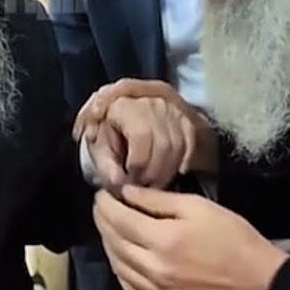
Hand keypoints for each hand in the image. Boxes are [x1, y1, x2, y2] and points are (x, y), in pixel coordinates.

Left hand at [76, 79, 217, 185]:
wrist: (121, 125)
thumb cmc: (109, 138)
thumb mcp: (100, 151)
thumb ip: (107, 167)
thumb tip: (119, 182)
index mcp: (123, 106)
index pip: (141, 135)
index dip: (139, 162)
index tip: (132, 180)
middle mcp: (150, 103)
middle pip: (162, 142)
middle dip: (154, 172)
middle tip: (144, 187)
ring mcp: (169, 109)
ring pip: (178, 144)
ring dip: (168, 170)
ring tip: (154, 182)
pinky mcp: (183, 119)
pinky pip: (190, 142)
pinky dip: (184, 160)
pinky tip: (174, 172)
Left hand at [92, 185, 289, 289]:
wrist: (258, 282)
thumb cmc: (233, 238)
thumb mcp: (198, 206)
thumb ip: (158, 199)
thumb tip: (128, 192)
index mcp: (162, 239)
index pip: (118, 218)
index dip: (106, 203)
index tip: (103, 192)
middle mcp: (152, 268)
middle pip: (113, 241)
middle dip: (103, 220)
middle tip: (102, 205)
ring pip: (117, 264)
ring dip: (108, 243)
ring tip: (109, 226)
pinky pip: (128, 286)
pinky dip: (119, 268)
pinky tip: (122, 256)